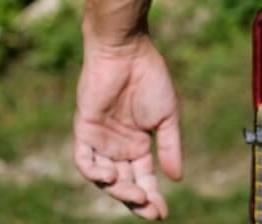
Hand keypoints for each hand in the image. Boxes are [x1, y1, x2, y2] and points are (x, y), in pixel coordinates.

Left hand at [73, 33, 183, 219]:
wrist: (128, 53)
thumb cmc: (150, 79)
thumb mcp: (167, 117)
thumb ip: (170, 147)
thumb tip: (177, 178)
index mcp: (138, 143)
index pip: (144, 178)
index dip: (152, 197)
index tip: (163, 214)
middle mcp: (118, 146)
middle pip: (124, 183)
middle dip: (136, 200)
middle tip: (151, 211)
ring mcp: (100, 140)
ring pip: (104, 177)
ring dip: (118, 189)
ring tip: (135, 195)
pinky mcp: (84, 130)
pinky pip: (84, 160)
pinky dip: (94, 172)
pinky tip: (110, 177)